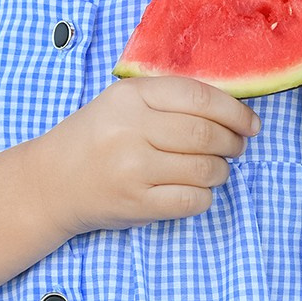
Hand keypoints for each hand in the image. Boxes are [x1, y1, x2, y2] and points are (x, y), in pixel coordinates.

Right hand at [48, 77, 259, 236]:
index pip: (199, 97)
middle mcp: (130, 130)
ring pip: (204, 169)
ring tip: (216, 168)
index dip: (234, 111)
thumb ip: (168, 98)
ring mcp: (132, 169)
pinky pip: (191, 200)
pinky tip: (197, 189)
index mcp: (130, 96)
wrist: (51, 181)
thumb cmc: (96, 137)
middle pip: (206, 135)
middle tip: (237, 146)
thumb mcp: (122, 102)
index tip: (250, 123)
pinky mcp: (135, 204)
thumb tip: (230, 107)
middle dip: (233, 142)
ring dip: (221, 170)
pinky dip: (205, 196)